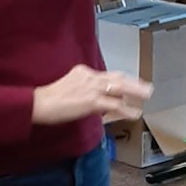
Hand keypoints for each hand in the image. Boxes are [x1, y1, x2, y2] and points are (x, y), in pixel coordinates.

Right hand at [33, 66, 151, 126]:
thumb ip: (84, 91)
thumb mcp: (68, 88)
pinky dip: (126, 109)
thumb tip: (98, 102)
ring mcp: (91, 88)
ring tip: (147, 96)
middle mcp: (89, 76)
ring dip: (135, 92)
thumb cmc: (48, 99)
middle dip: (134, 82)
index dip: (120, 81)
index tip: (129, 84)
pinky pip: (114, 105)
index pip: (106, 75)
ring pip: (119, 88)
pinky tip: (134, 113)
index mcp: (83, 71)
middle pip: (117, 77)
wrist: (39, 103)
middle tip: (147, 87)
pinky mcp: (92, 101)